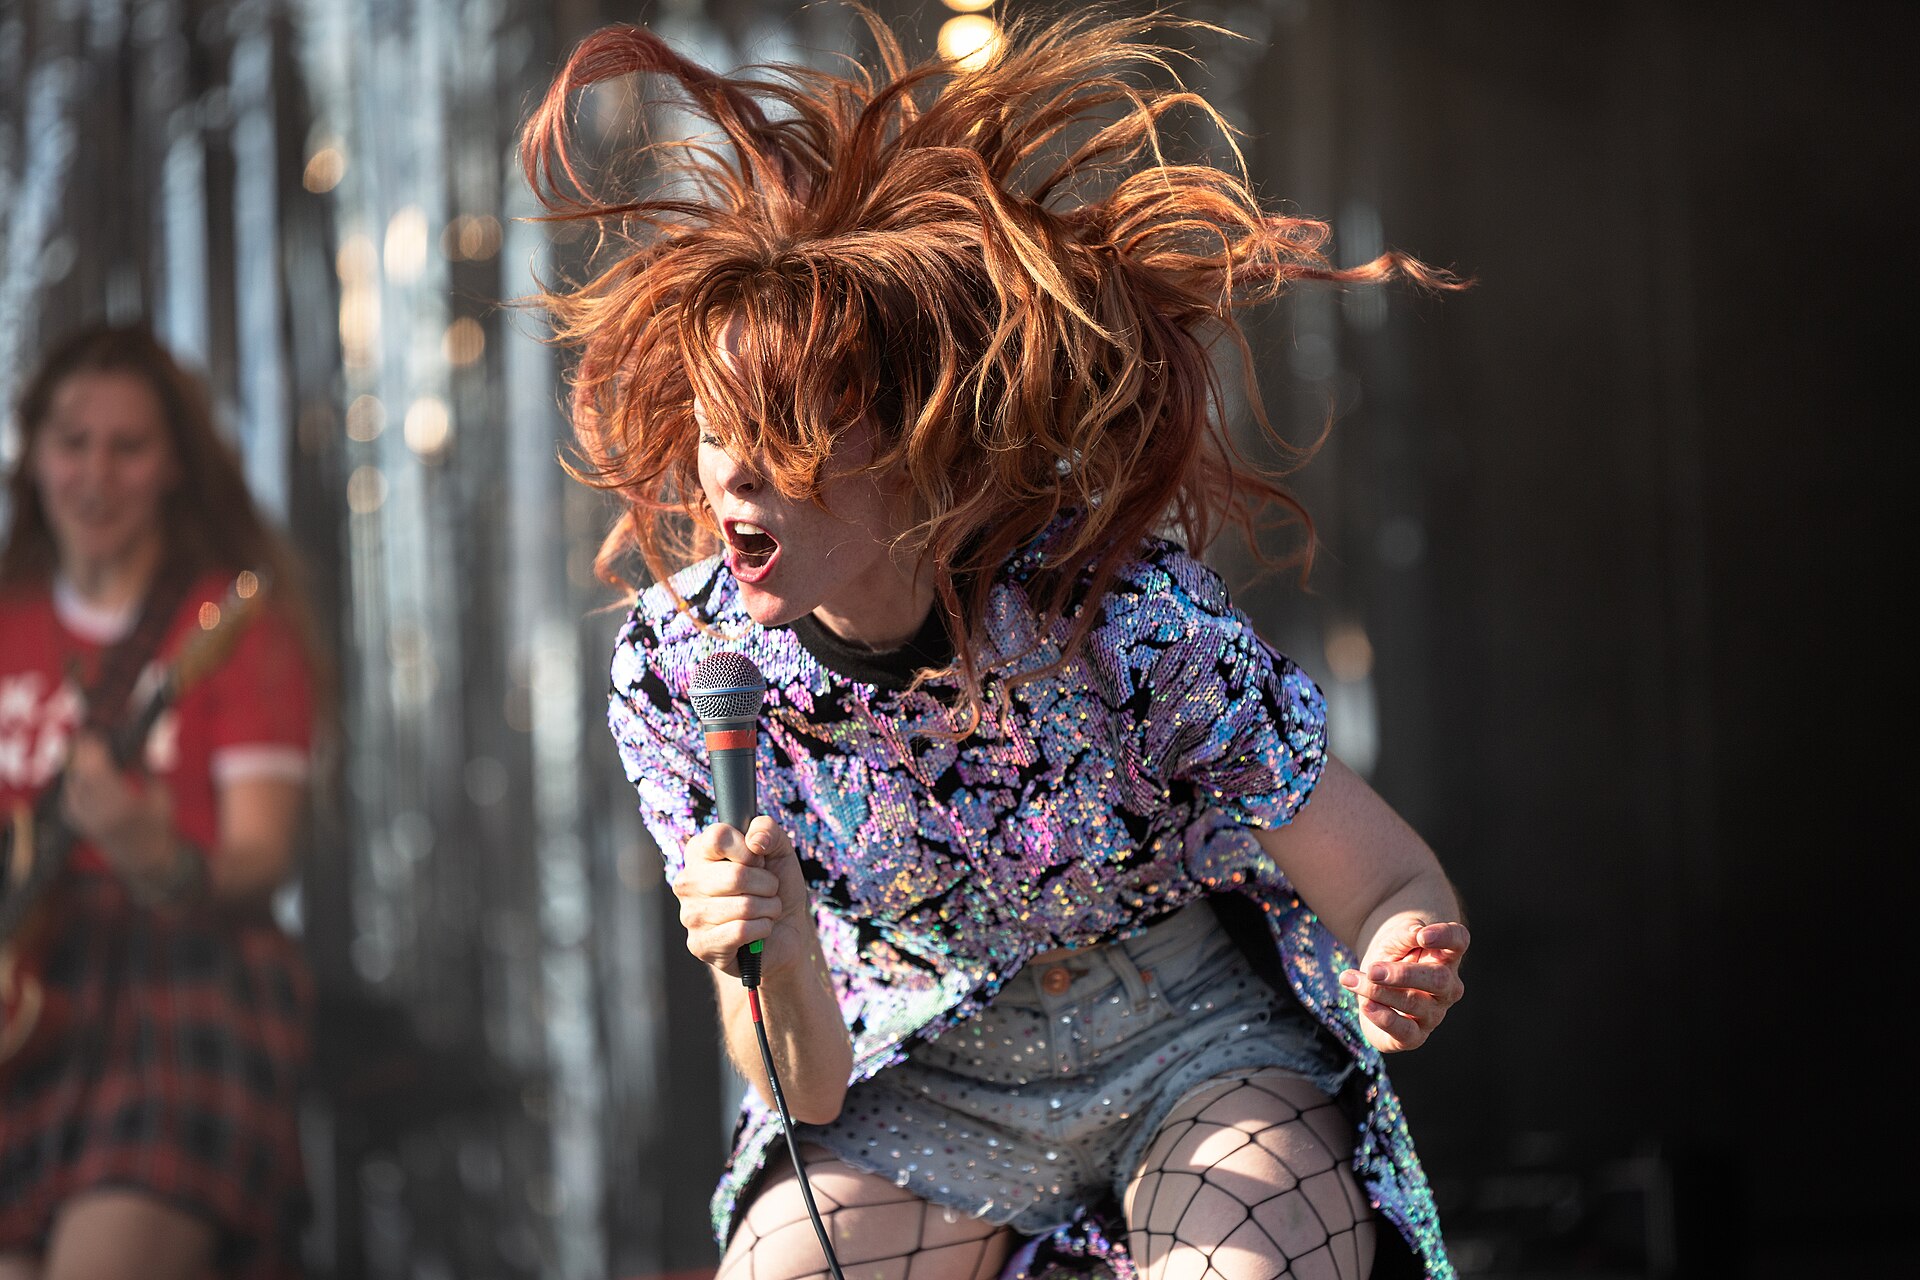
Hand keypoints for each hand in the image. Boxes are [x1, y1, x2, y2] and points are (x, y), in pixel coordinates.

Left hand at [59, 732, 175, 882]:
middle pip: (80, 774)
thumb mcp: (160, 794)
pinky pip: (70, 793)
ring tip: (86, 749)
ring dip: (78, 764)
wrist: (144, 858)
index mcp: (123, 806)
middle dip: (82, 752)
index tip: (95, 733)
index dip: (92, 750)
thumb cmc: (159, 825)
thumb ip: (145, 768)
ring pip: (72, 782)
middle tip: (87, 735)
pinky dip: (75, 778)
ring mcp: (85, 819)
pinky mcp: (77, 821)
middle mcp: (99, 813)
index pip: (97, 771)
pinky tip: (84, 770)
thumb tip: (137, 740)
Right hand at [673, 816, 815, 980]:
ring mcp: (690, 915)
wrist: (784, 932)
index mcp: (699, 852)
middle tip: (767, 890)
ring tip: (764, 910)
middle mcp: (687, 881)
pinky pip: (741, 931)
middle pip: (736, 875)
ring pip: (744, 906)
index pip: (719, 837)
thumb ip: (768, 829)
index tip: (758, 861)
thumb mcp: (779, 851)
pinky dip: (762, 929)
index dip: (749, 850)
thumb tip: (754, 841)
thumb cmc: (776, 888)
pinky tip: (758, 931)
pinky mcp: (700, 944)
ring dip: (769, 909)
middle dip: (767, 885)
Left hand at [1339, 918, 1468, 1052]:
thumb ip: (1404, 935)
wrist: (1375, 983)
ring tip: (1349, 979)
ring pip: (1413, 1003)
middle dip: (1403, 975)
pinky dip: (1383, 1017)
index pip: (1459, 941)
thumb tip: (1416, 932)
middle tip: (1372, 970)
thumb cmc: (1392, 957)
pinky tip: (1365, 1005)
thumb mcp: (1392, 940)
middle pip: (1439, 979)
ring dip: (1377, 991)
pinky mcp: (1415, 1037)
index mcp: (1446, 957)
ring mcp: (1434, 1014)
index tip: (1421, 936)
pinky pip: (1404, 1031)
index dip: (1446, 937)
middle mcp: (1447, 988)